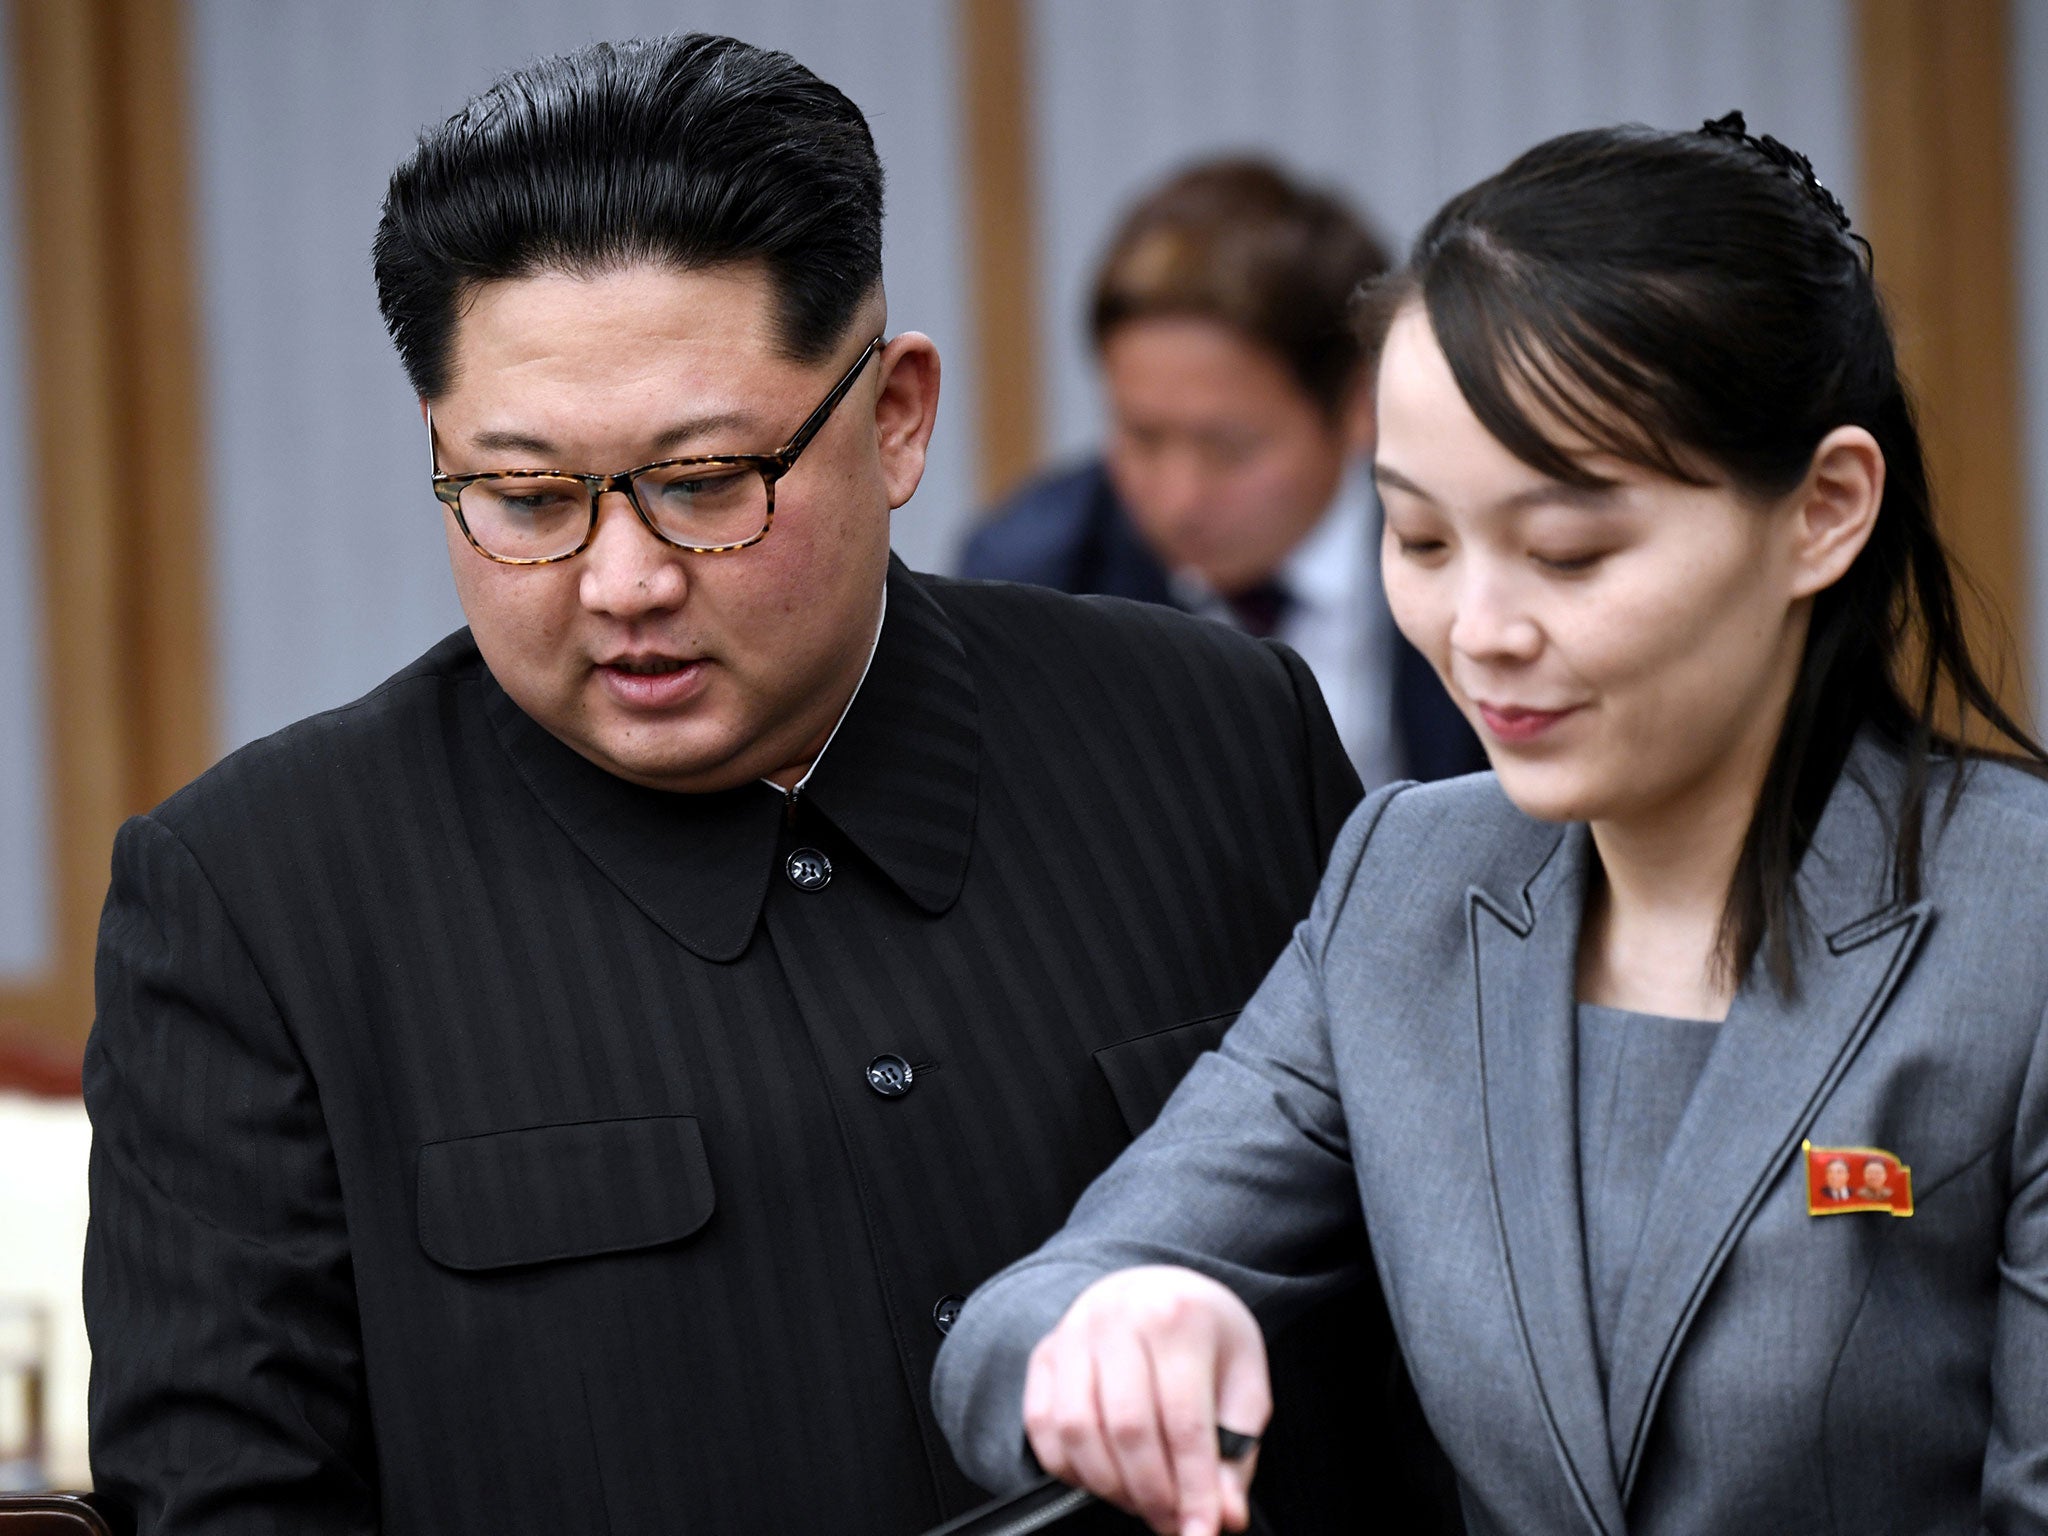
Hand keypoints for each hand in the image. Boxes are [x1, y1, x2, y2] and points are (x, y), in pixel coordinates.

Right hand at [1021, 1265, 1269, 1535]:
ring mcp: (1073, 1332)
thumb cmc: (1204, 1337)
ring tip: (1142, 1501)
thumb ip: (1237, 1452)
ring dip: (1110, 1486)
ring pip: (1077, 1430)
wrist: (1158, 1288)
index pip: (1184, 1421)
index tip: (1203, 1533)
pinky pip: (1041, 1425)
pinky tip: (1102, 1478)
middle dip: (1152, 1494)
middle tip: (1173, 1523)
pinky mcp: (1044, 1353)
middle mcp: (1117, 1316)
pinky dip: (1068, 1467)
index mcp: (1177, 1316)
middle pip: (1128, 1429)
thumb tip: (1225, 1515)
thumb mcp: (1242, 1383)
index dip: (1194, 1489)